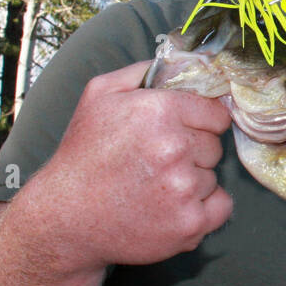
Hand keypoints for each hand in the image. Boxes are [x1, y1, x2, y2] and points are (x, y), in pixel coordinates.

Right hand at [24, 60, 233, 271]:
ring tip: (154, 187)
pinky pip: (221, 207)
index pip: (216, 114)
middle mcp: (175, 148)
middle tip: (156, 162)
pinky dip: (203, 210)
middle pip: (215, 146)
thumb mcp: (100, 94)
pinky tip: (171, 208)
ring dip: (192, 182)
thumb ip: (144, 71)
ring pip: (213, 177)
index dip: (199, 123)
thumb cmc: (83, 155)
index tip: (179, 133)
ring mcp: (183, 189)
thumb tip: (183, 61)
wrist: (65, 218)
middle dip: (193, 152)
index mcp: (159, 111)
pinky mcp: (189, 224)